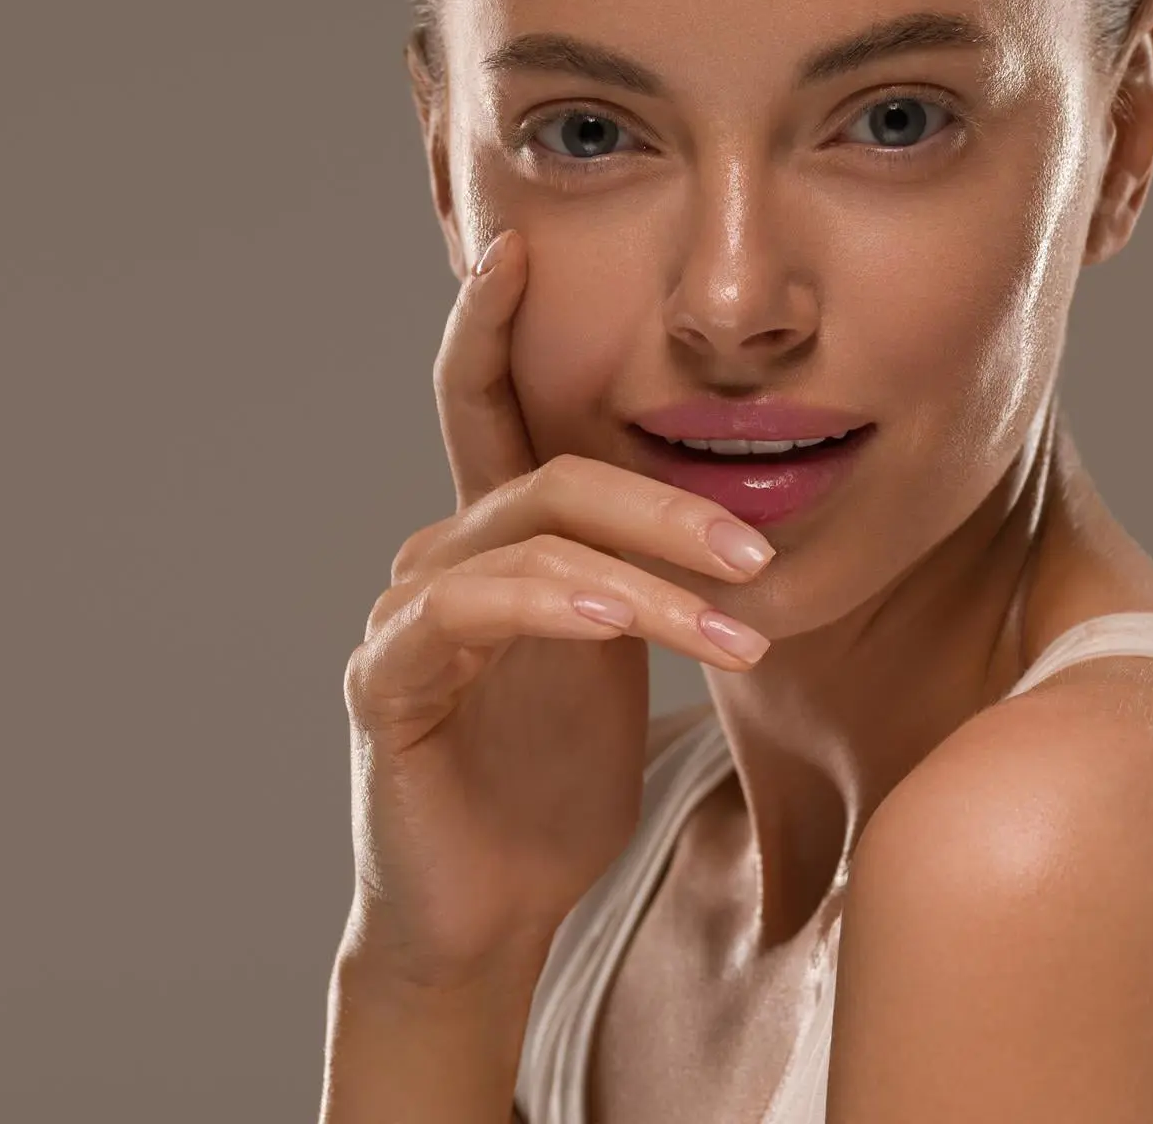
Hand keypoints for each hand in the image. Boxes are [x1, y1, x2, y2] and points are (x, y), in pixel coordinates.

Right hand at [337, 229, 773, 992]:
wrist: (491, 909)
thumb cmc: (556, 781)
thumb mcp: (623, 659)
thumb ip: (649, 577)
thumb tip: (757, 517)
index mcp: (498, 537)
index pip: (488, 404)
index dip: (490, 319)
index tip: (518, 243)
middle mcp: (441, 553)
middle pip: (549, 472)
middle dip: (666, 500)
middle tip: (764, 546)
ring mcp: (409, 613)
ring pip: (529, 540)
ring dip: (646, 571)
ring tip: (738, 620)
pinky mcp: (388, 680)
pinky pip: (471, 613)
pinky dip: (553, 604)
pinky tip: (619, 622)